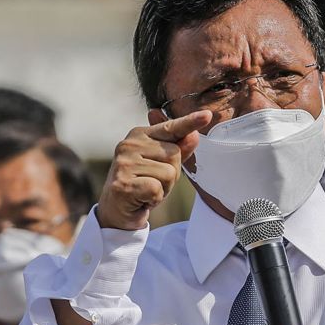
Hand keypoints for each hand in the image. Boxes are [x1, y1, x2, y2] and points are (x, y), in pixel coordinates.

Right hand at [96, 110, 211, 229]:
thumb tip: (194, 135)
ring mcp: (125, 163)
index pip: (171, 128)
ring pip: (168, 173)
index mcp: (140, 135)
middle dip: (171, 174)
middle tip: (154, 182)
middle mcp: (130, 144)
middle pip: (174, 154)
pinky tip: (142, 199)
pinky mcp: (124, 183)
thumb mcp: (163, 165)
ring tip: (148, 190)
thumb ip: (179, 150)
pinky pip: (157, 189)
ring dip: (164, 188)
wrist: (117, 209)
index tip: (207, 115)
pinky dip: (155, 198)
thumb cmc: (143, 183)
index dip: (190, 122)